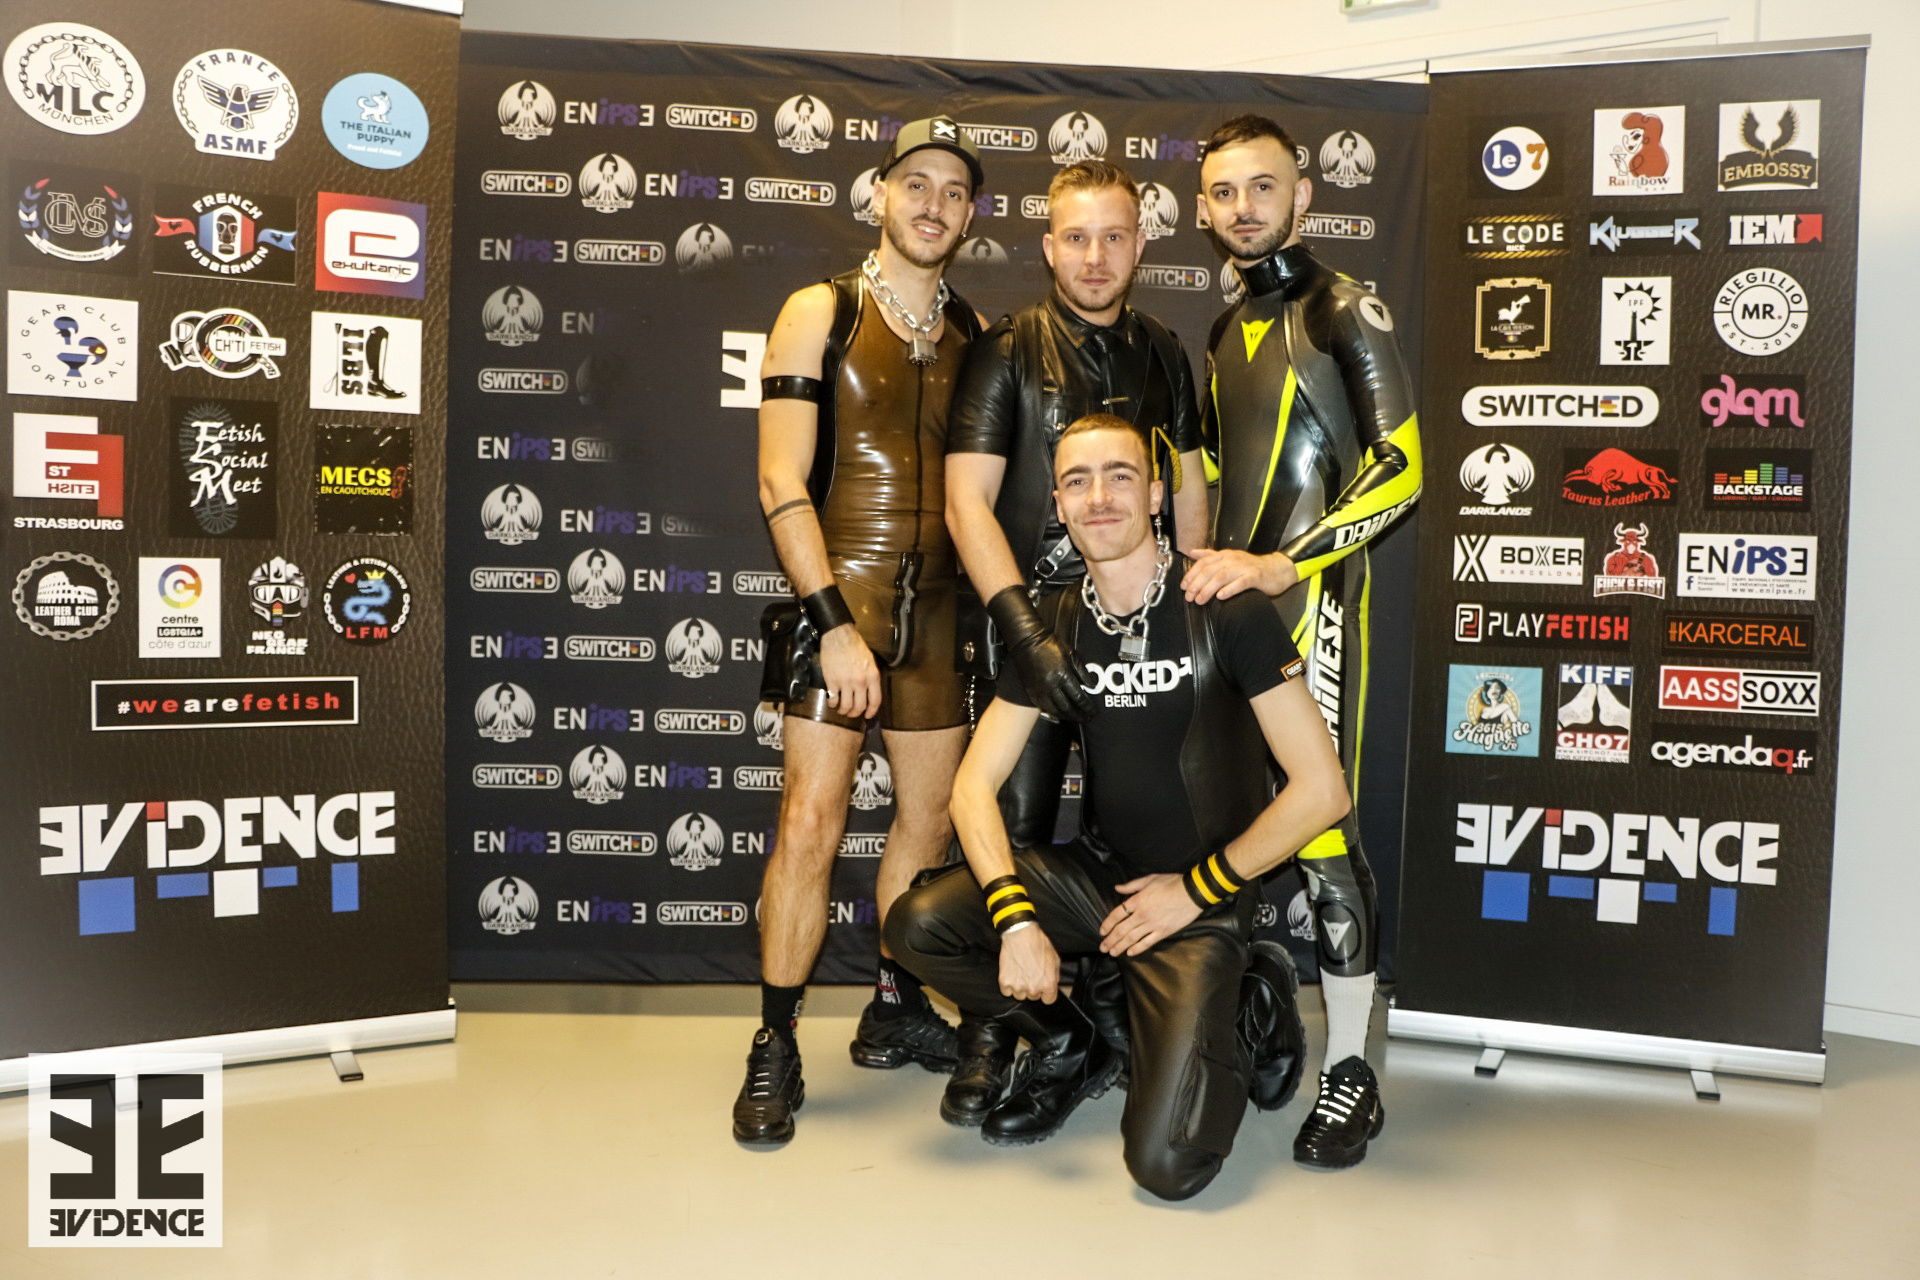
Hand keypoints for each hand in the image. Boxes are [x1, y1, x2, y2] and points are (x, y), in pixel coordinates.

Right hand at [818, 624, 880, 720]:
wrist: (839, 636)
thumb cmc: (855, 646)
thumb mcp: (870, 660)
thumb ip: (871, 676)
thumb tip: (870, 690)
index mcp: (872, 676)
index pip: (875, 701)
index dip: (871, 712)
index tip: (867, 715)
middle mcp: (860, 681)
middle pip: (860, 707)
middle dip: (855, 713)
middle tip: (851, 713)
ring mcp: (846, 682)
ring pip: (846, 706)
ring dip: (843, 710)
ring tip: (841, 709)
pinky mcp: (832, 681)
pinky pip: (833, 699)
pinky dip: (832, 704)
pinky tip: (832, 701)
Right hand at [987, 585, 1096, 722]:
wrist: (1027, 641)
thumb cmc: (1049, 644)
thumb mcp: (1070, 653)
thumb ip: (1081, 671)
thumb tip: (1091, 686)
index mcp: (1063, 675)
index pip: (1078, 697)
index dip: (1087, 707)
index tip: (1093, 712)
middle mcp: (1051, 685)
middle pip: (1068, 707)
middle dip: (1079, 715)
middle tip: (1087, 719)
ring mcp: (1040, 690)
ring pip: (1055, 710)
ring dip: (1067, 717)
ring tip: (1075, 718)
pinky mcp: (1031, 691)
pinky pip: (1044, 707)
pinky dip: (1053, 712)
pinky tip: (1060, 714)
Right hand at [998, 926, 1060, 1002]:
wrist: (1020, 934)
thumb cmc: (1038, 944)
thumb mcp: (1055, 959)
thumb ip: (1055, 976)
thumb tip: (1054, 985)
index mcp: (1048, 984)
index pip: (1049, 1000)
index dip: (1046, 992)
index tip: (1042, 986)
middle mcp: (1033, 988)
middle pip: (1033, 997)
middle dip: (1033, 987)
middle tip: (1030, 973)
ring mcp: (1018, 986)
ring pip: (1019, 995)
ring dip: (1020, 987)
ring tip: (1020, 972)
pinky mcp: (1005, 982)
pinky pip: (1006, 991)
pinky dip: (1008, 984)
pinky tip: (1012, 973)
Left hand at [1099, 874, 1201, 956]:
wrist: (1192, 892)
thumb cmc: (1171, 883)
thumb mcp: (1149, 879)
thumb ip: (1131, 886)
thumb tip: (1117, 888)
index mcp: (1137, 900)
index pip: (1117, 914)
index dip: (1107, 924)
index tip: (1101, 931)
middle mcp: (1142, 914)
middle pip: (1121, 930)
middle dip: (1110, 940)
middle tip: (1102, 947)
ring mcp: (1153, 924)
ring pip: (1132, 938)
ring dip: (1120, 947)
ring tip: (1112, 953)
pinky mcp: (1163, 931)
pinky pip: (1147, 942)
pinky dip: (1138, 948)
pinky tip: (1130, 953)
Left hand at [1181, 549, 1297, 602]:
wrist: (1277, 569)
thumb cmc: (1251, 567)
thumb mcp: (1230, 559)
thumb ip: (1210, 556)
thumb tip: (1192, 553)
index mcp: (1225, 555)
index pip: (1204, 562)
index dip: (1191, 574)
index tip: (1183, 586)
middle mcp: (1233, 559)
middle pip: (1210, 570)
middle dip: (1197, 584)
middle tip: (1189, 597)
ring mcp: (1244, 567)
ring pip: (1222, 577)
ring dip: (1208, 589)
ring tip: (1200, 600)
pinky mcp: (1255, 576)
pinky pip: (1240, 583)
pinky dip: (1229, 589)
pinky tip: (1221, 596)